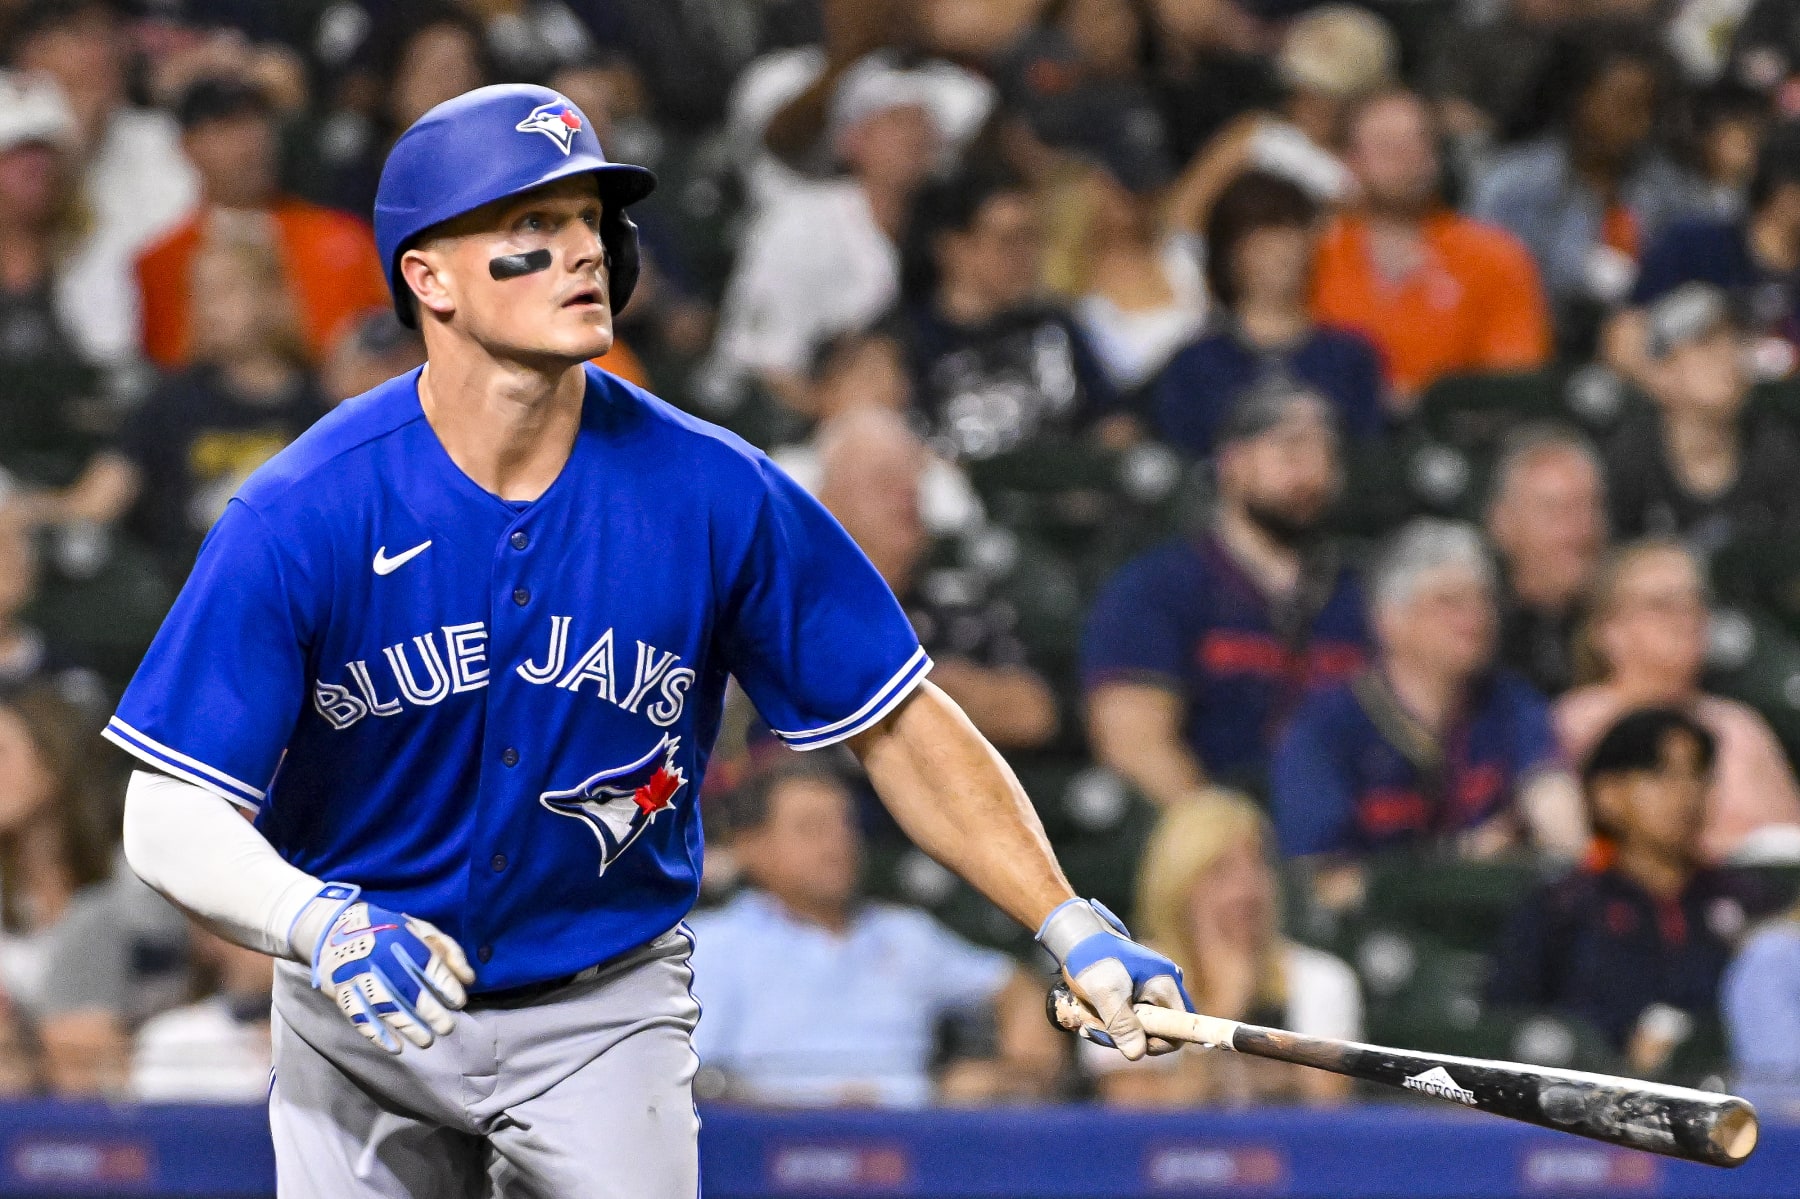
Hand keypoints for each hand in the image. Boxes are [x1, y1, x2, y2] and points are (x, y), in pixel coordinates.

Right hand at [304, 884, 474, 1053]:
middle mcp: (380, 957)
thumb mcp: (421, 930)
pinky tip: (395, 1047)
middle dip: (431, 1012)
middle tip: (447, 1028)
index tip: (458, 1002)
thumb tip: (468, 980)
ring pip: (385, 1007)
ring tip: (427, 1042)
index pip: (429, 965)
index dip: (446, 986)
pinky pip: (358, 1016)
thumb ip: (449, 951)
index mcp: (403, 939)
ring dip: (408, 1028)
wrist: (335, 928)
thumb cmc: (389, 932)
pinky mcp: (341, 991)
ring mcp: (358, 975)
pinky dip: (377, 1034)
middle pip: (408, 989)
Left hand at [1037, 898, 1190, 1060]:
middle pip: (1155, 1033)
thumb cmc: (1092, 958)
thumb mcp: (1105, 992)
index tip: (1130, 1043)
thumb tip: (1137, 1054)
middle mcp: (1162, 990)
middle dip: (1125, 1038)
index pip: (1179, 1029)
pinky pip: (1127, 1022)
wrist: (1076, 938)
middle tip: (1094, 1029)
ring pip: (1137, 1031)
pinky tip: (1088, 1019)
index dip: (1159, 1043)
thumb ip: (1121, 1023)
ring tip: (1086, 1021)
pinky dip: (1108, 1025)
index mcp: (1166, 984)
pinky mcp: (1133, 997)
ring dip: (1111, 1032)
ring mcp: (1148, 994)